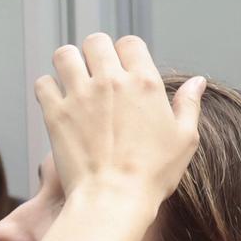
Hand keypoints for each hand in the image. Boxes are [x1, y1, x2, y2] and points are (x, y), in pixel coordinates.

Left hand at [37, 34, 204, 209]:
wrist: (113, 199)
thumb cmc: (152, 174)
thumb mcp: (184, 138)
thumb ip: (188, 105)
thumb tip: (197, 82)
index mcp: (144, 82)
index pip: (129, 43)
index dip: (125, 52)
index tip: (122, 68)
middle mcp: (111, 81)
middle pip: (95, 42)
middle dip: (94, 52)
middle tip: (94, 71)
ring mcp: (80, 96)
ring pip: (65, 55)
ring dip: (67, 63)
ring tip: (71, 78)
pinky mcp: (55, 114)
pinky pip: (43, 84)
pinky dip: (47, 87)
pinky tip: (55, 100)